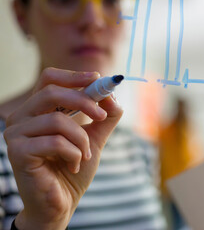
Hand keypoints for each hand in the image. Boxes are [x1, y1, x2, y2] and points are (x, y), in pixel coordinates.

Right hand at [4, 68, 122, 229]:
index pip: (49, 79)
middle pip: (52, 93)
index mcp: (38, 110)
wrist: (62, 202)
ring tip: (85, 155)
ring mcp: (16, 134)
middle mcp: (21, 118)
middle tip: (102, 116)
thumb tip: (112, 96)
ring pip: (58, 121)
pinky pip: (56, 142)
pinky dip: (74, 153)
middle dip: (84, 102)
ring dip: (81, 139)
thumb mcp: (94, 138)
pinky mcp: (17, 152)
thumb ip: (104, 117)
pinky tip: (74, 165)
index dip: (74, 76)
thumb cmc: (74, 168)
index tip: (97, 78)